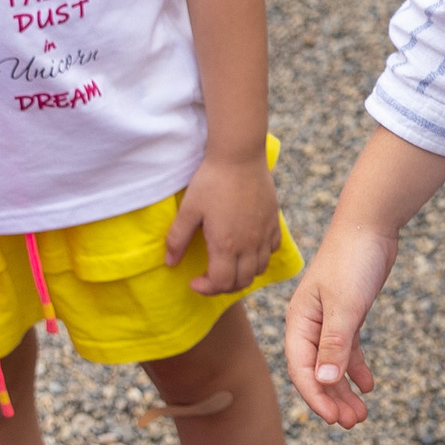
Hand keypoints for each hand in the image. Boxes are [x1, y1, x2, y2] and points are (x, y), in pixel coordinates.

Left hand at [167, 152, 281, 296]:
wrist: (239, 156)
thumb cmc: (212, 181)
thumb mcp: (188, 210)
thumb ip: (178, 239)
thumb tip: (170, 262)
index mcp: (226, 245)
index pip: (221, 283)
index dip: (206, 288)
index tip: (194, 281)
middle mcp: (249, 244)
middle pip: (242, 281)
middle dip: (223, 286)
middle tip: (209, 277)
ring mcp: (264, 234)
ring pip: (259, 269)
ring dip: (243, 274)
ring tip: (228, 265)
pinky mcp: (273, 222)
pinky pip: (272, 250)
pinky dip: (260, 257)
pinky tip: (248, 247)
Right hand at [282, 221, 397, 427]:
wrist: (370, 225)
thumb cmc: (352, 260)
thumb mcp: (346, 306)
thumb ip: (335, 344)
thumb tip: (324, 381)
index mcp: (299, 322)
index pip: (302, 369)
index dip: (316, 397)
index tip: (334, 419)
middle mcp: (309, 324)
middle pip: (316, 372)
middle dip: (332, 399)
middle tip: (352, 423)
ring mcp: (328, 320)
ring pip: (333, 364)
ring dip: (344, 389)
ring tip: (361, 414)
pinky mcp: (348, 314)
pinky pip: (348, 349)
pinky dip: (356, 368)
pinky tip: (368, 385)